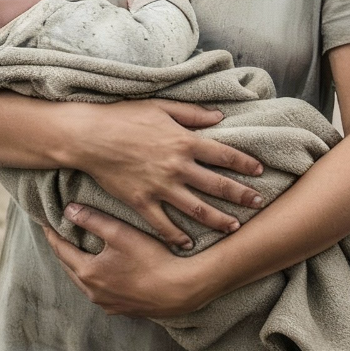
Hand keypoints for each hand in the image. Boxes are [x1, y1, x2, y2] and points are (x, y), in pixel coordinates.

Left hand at [41, 204, 209, 317]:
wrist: (180, 290)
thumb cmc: (151, 259)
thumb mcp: (120, 233)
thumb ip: (92, 219)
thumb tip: (68, 209)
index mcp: (88, 272)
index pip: (61, 250)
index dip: (53, 234)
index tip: (46, 223)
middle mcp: (93, 292)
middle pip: (71, 269)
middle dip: (64, 252)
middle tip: (60, 237)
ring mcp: (108, 304)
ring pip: (86, 283)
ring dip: (81, 268)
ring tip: (81, 254)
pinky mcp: (124, 310)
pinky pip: (103, 294)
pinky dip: (99, 281)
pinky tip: (107, 275)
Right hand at [72, 99, 264, 248]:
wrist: (89, 136)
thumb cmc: (124, 117)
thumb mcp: (161, 107)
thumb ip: (192, 113)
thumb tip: (219, 116)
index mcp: (184, 141)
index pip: (224, 154)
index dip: (245, 163)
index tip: (260, 171)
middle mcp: (177, 166)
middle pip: (217, 185)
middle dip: (241, 195)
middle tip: (259, 203)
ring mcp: (159, 187)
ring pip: (196, 208)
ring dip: (217, 219)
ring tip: (234, 227)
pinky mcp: (140, 201)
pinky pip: (163, 224)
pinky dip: (177, 235)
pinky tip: (188, 243)